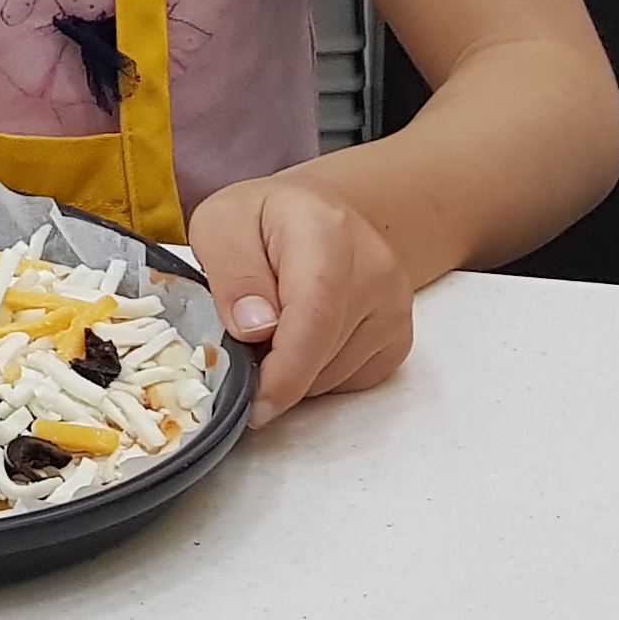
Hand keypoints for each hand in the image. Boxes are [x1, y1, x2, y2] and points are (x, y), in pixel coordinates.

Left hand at [188, 172, 414, 426]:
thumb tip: (254, 330)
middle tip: (240, 344)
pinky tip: (302, 339)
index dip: (284, 371)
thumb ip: (232, 273)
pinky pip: (350, 382)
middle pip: (323, 355)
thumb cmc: (262, 221)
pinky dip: (316, 376)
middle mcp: (376, 269)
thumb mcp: (220, 225)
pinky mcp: (398, 336)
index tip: (252, 404)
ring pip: (334, 377)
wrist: (317, 215)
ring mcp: (395, 306)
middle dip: (274, 371)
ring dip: (292, 373)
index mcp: (327, 231)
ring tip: (272, 329)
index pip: (315, 315)